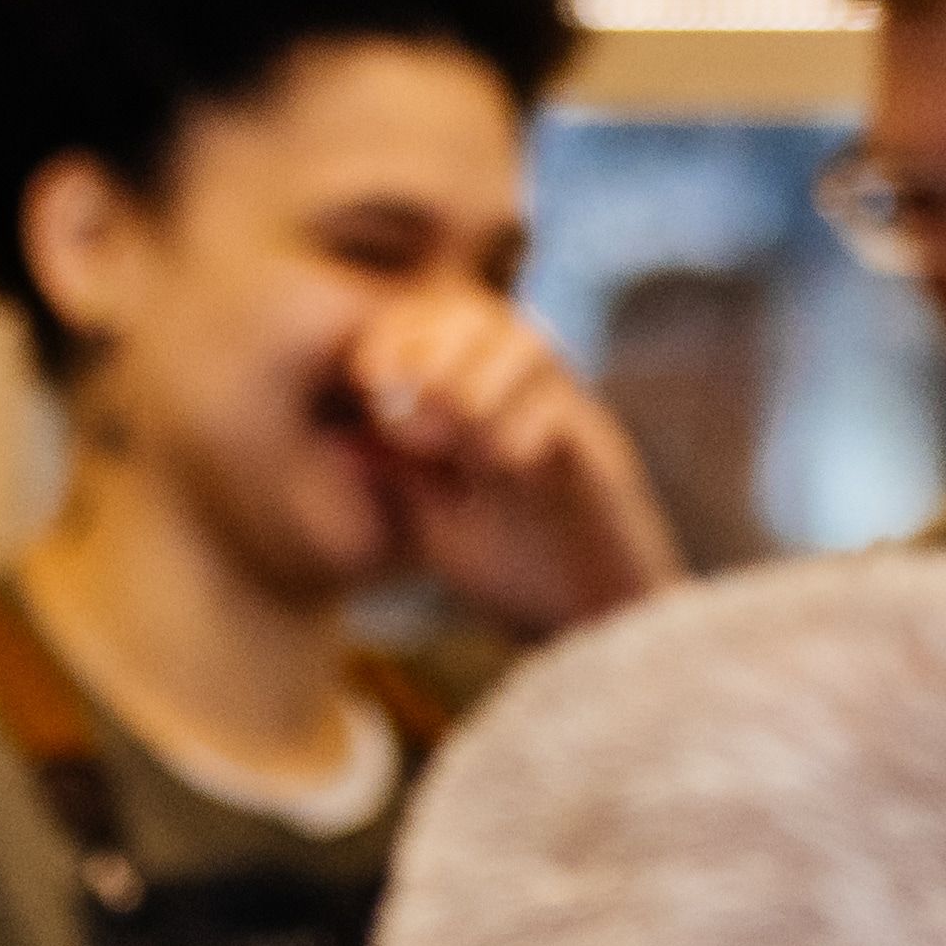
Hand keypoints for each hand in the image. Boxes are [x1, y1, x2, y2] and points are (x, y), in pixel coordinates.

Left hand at [339, 288, 683, 638]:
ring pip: (530, 346)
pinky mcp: (606, 463)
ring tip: (449, 440)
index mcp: (491, 399)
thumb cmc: (521, 573)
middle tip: (403, 413)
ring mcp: (575, 422)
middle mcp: (536, 396)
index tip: (368, 382)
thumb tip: (338, 438)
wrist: (597, 631)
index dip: (400, 335)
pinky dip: (519, 430)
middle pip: (487, 314)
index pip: (444, 322)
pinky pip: (565, 415)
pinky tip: (498, 469)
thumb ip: (401, 478)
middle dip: (432, 349)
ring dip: (474, 383)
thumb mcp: (438, 524)